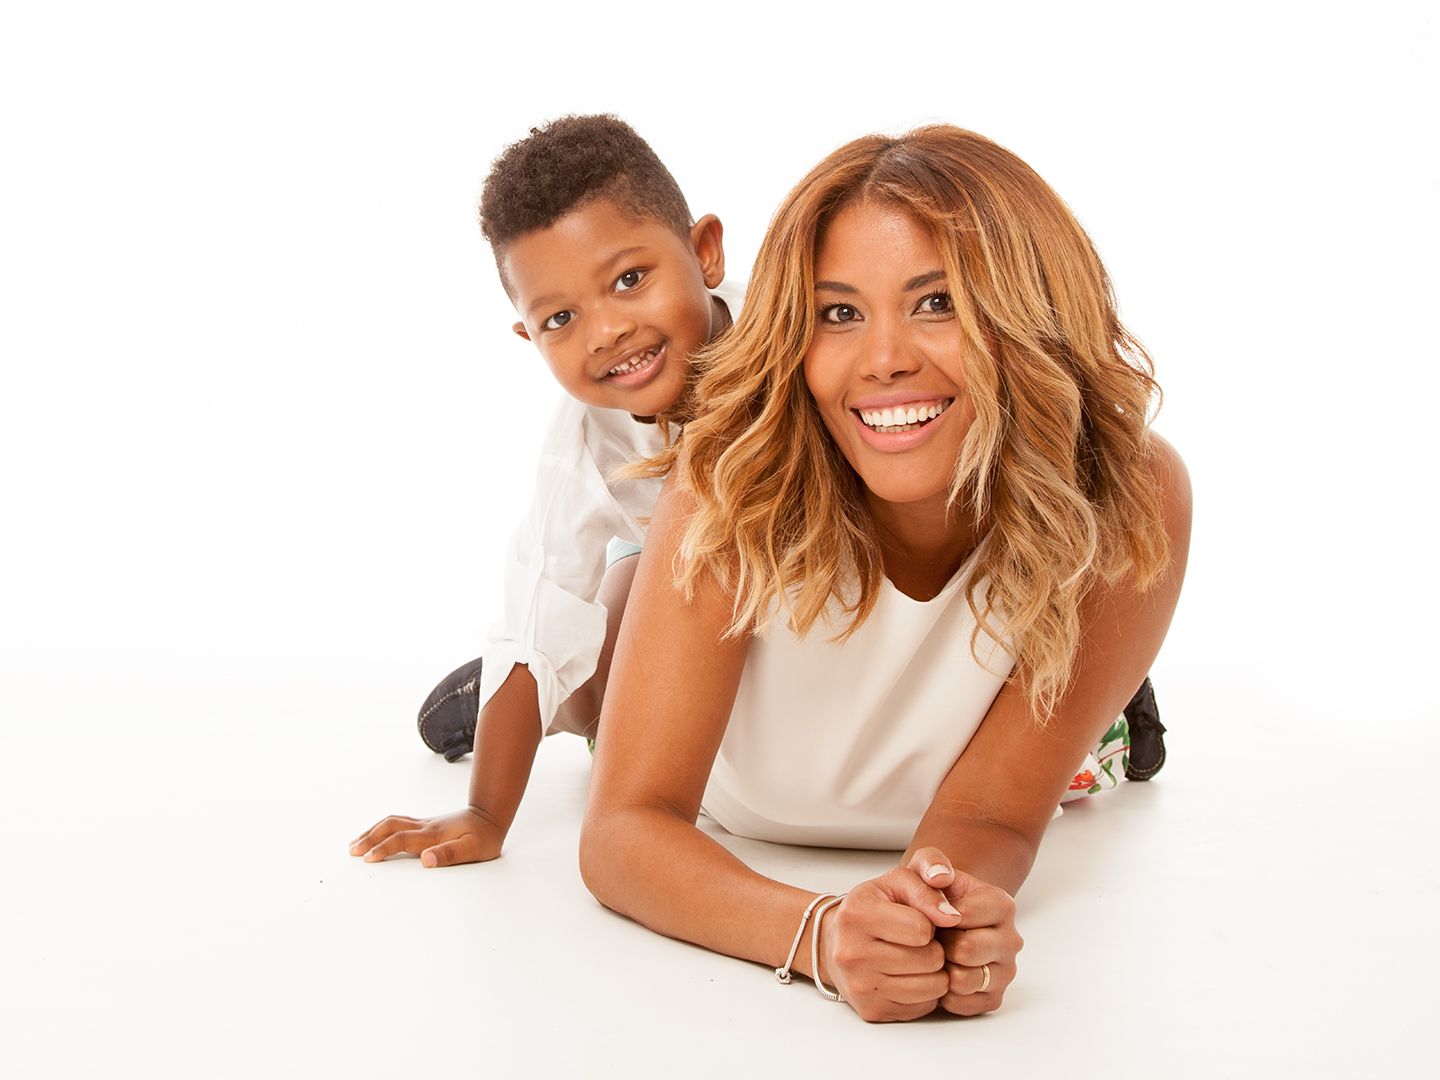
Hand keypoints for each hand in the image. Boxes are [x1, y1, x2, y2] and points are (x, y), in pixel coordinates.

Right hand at [348, 807, 504, 867]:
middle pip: (390, 827)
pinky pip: (398, 823)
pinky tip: (376, 834)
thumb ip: (449, 854)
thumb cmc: (484, 837)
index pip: (401, 840)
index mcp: (433, 835)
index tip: (367, 859)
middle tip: (351, 851)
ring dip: (372, 831)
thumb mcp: (473, 850)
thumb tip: (425, 860)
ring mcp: (424, 823)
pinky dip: (381, 828)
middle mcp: (425, 826)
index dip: (383, 849)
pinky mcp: (426, 824)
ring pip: (392, 822)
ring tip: (355, 843)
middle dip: (369, 838)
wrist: (491, 816)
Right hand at [816, 864, 962, 1021]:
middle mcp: (852, 953)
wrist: (835, 942)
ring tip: (918, 957)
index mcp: (857, 914)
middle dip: (934, 948)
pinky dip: (925, 992)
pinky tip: (909, 976)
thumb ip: (928, 885)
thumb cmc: (873, 908)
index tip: (920, 919)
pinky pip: (923, 1007)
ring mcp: (860, 986)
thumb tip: (953, 916)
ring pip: (932, 987)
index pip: (921, 928)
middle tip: (920, 941)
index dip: (931, 923)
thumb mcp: (898, 881)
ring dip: (934, 971)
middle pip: (930, 959)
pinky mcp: (871, 1010)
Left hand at [904, 847, 1022, 1015]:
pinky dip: (944, 992)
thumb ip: (931, 862)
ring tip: (936, 954)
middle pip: (966, 950)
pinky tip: (940, 973)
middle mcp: (1011, 939)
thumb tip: (940, 877)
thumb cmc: (932, 894)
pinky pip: (962, 1004)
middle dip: (940, 944)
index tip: (929, 913)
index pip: (963, 916)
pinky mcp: (994, 998)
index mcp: (1002, 905)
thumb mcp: (927, 867)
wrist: (936, 920)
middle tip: (931, 937)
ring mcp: (1006, 971)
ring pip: (965, 980)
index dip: (937, 917)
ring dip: (942, 969)